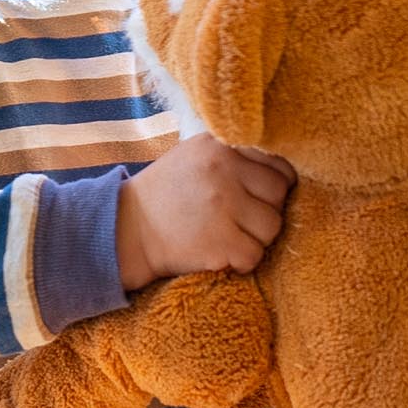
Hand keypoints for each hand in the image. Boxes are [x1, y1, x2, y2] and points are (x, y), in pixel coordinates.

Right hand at [116, 137, 293, 288]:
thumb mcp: (194, 156)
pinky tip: (223, 255)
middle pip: (279, 195)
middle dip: (266, 212)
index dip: (275, 187)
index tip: (259, 199)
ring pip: (273, 227)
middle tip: (242, 221)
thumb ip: (233, 155)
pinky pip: (255, 255)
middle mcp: (223, 170)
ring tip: (230, 237)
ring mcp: (223, 206)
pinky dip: (243, 261)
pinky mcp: (220, 241)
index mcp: (220, 146)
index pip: (278, 166)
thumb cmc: (165, 194)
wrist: (127, 230)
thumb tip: (281, 169)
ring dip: (257, 239)